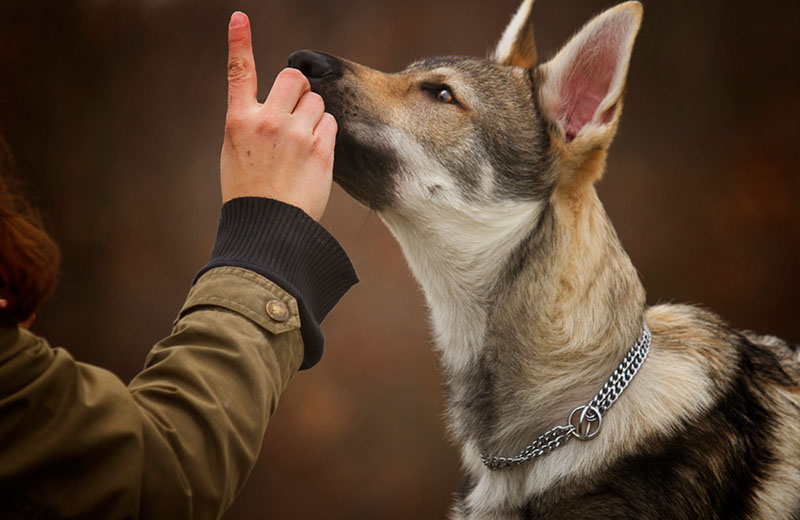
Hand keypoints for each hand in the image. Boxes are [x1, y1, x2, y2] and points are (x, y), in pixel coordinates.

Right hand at [220, 12, 336, 220]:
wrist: (269, 227)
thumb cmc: (250, 192)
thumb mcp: (236, 151)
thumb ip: (253, 122)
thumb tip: (274, 103)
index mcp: (239, 120)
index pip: (239, 72)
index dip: (239, 42)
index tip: (240, 18)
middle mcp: (267, 121)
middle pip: (293, 79)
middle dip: (298, 91)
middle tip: (294, 115)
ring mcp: (295, 134)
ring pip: (317, 101)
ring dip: (314, 115)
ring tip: (301, 145)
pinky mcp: (320, 149)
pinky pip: (331, 124)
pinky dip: (325, 134)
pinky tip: (313, 156)